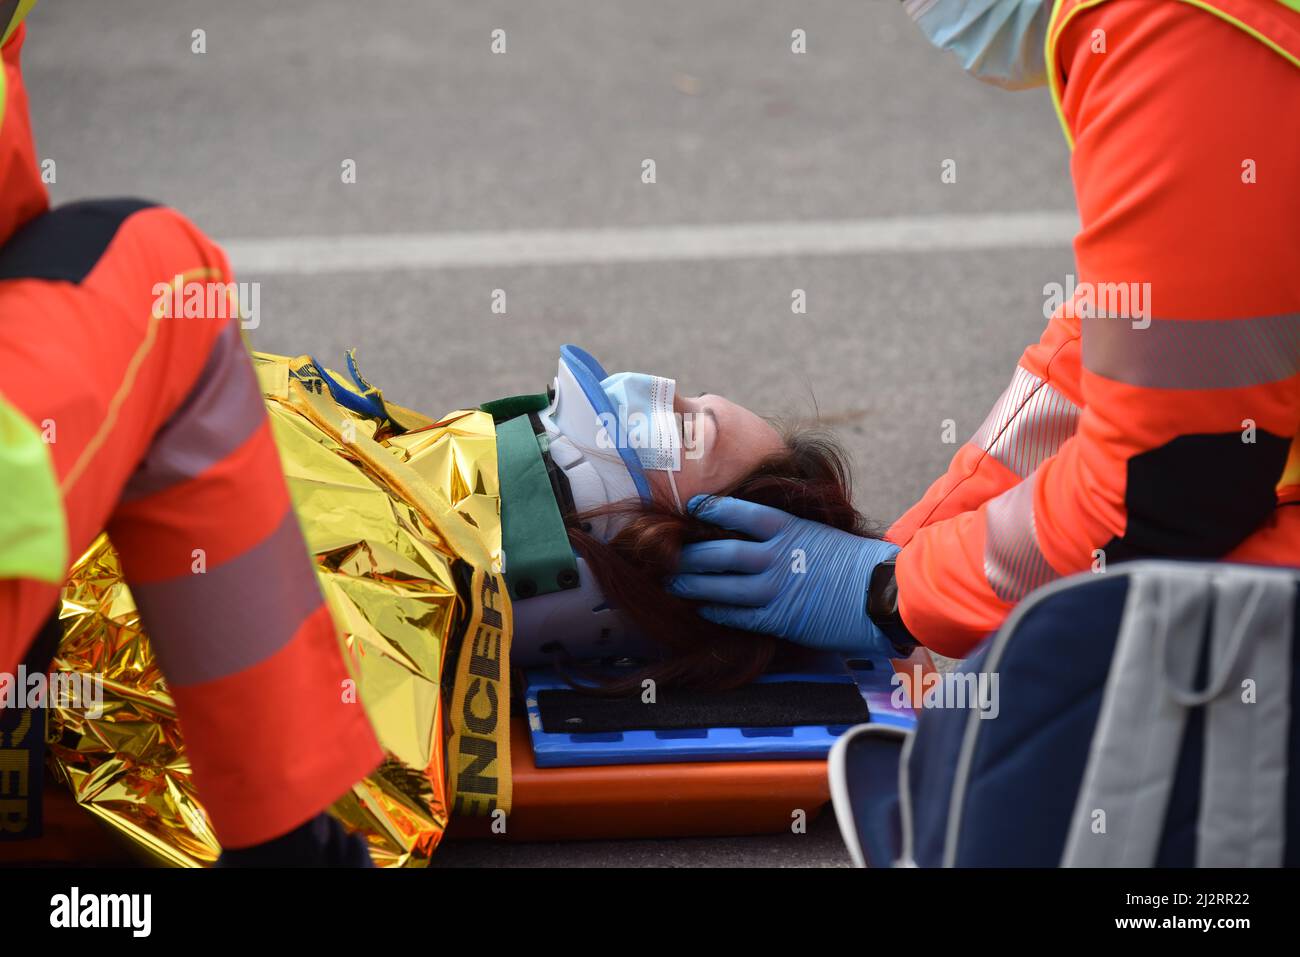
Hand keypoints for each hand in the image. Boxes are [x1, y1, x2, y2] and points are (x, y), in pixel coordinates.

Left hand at [666, 494, 900, 656]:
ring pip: (721, 586)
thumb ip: (789, 534)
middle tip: (667, 555)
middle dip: (690, 555)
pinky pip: (737, 615)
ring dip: (692, 585)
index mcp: (788, 528)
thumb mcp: (821, 532)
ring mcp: (775, 588)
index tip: (692, 506)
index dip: (712, 508)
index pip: (740, 512)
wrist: (882, 594)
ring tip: (672, 584)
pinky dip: (716, 612)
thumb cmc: (857, 562)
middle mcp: (776, 555)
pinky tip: (702, 610)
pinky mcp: (779, 618)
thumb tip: (759, 534)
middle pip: (720, 552)